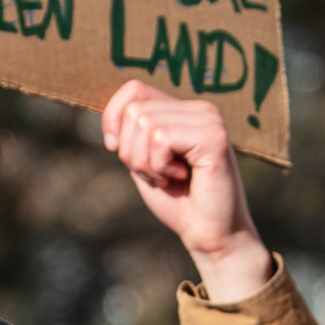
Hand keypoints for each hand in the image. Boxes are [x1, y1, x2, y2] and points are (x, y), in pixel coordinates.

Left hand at [103, 81, 267, 302]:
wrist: (210, 236)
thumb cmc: (178, 203)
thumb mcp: (143, 161)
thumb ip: (131, 133)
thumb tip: (111, 113)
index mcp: (184, 111)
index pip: (134, 89)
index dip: (113, 117)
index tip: (114, 148)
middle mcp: (200, 109)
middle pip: (135, 110)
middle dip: (131, 151)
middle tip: (157, 175)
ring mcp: (209, 120)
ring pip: (144, 122)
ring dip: (145, 161)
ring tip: (168, 177)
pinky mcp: (214, 137)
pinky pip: (161, 138)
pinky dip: (159, 165)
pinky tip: (181, 177)